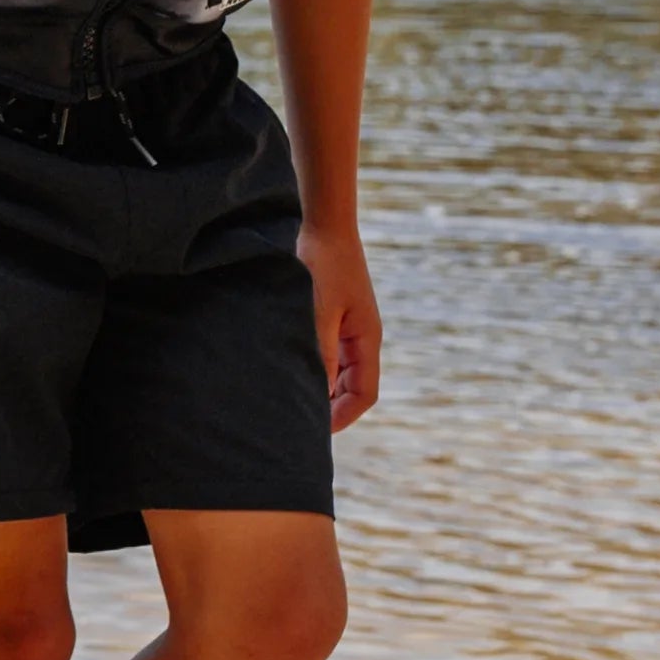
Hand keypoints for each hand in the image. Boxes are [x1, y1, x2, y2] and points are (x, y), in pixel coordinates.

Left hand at [298, 219, 380, 433]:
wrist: (325, 227)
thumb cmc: (323, 265)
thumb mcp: (319, 311)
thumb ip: (320, 351)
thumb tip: (317, 392)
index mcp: (367, 339)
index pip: (365, 393)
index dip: (344, 416)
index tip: (318, 433)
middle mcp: (363, 337)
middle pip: (353, 387)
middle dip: (331, 407)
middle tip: (300, 421)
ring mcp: (350, 327)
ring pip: (341, 372)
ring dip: (323, 388)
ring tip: (293, 400)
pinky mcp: (336, 317)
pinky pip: (331, 354)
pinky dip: (317, 367)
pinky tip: (293, 370)